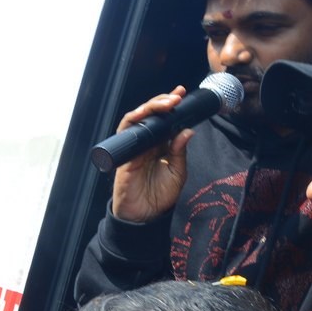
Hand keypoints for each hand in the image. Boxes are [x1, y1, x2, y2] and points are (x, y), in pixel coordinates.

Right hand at [108, 87, 194, 222]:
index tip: (182, 94)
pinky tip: (143, 115)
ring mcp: (134, 146)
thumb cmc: (159, 197)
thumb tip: (187, 131)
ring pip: (137, 118)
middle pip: (151, 115)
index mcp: (160, 145)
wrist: (144, 216)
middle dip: (162, 102)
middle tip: (176, 97)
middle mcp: (147, 142)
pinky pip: (126, 132)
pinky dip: (133, 120)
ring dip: (150, 107)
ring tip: (164, 103)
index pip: (165, 120)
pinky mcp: (124, 153)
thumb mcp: (178, 173)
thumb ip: (180, 152)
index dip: (171, 106)